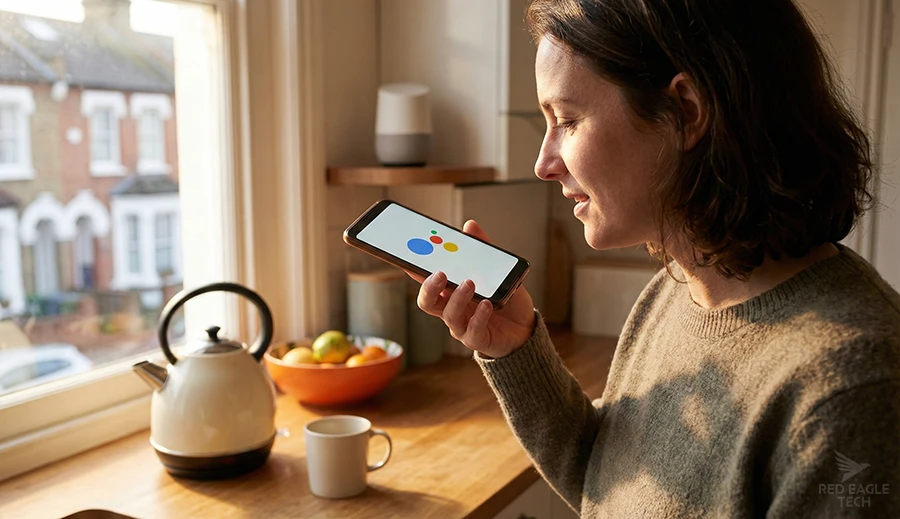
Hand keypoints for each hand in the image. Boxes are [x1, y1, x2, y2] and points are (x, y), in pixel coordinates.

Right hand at [409, 220, 535, 358]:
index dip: (415, 269)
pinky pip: (472, 330)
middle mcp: (451, 309)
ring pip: (449, 315)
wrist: (524, 328)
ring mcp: (462, 326)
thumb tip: (469, 226)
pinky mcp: (477, 339)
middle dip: (429, 287)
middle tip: (440, 273)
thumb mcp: (496, 271)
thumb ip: (482, 249)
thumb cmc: (504, 300)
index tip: (410, 254)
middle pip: (427, 301)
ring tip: (469, 283)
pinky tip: (486, 304)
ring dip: (457, 298)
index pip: (426, 280)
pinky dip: (478, 316)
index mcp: (450, 292)